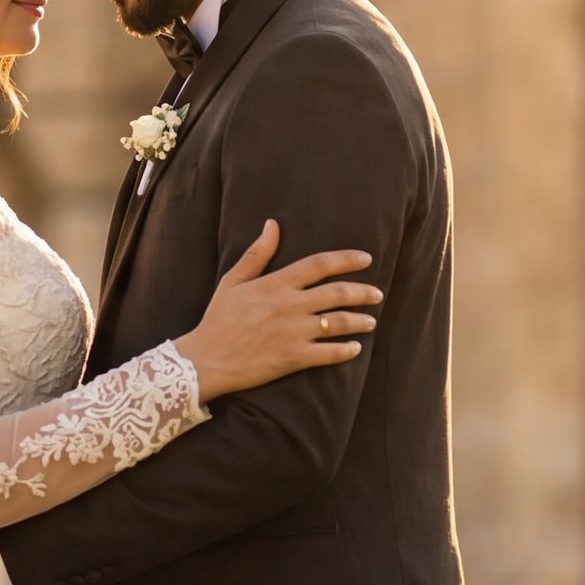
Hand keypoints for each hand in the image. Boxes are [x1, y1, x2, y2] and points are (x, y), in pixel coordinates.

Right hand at [177, 218, 379, 401]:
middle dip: (363, 292)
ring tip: (371, 321)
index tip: (366, 258)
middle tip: (377, 294)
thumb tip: (272, 224)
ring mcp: (293, 332)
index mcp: (275, 283)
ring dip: (361, 321)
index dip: (346, 260)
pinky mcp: (294, 358)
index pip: (319, 264)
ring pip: (340, 323)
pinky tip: (355, 348)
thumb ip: (256, 253)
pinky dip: (347, 350)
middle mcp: (289, 305)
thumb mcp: (233, 281)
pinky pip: (330, 353)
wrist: (206, 359)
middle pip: (338, 293)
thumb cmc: (218, 319)